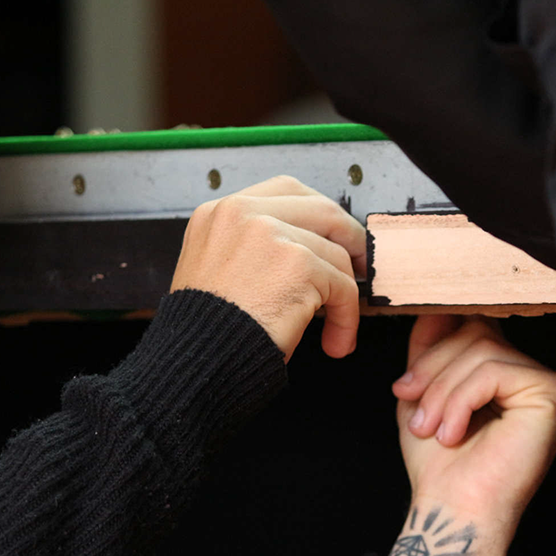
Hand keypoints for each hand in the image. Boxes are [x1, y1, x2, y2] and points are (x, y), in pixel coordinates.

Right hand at [171, 176, 366, 361]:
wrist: (195, 364)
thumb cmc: (206, 332)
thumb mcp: (214, 271)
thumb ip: (253, 249)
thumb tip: (309, 250)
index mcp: (219, 213)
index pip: (286, 191)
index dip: (319, 215)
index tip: (334, 238)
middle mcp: (242, 214)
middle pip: (321, 209)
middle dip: (349, 239)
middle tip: (361, 268)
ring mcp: (270, 234)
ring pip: (336, 255)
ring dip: (345, 295)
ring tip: (337, 328)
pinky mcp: (298, 264)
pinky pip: (343, 287)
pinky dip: (347, 318)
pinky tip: (336, 341)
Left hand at [386, 315, 555, 555]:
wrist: (452, 509)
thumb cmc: (440, 463)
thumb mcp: (424, 392)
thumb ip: (430, 347)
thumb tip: (431, 305)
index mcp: (509, 371)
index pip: (473, 324)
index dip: (435, 342)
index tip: (407, 384)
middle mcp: (536, 373)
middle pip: (477, 330)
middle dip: (433, 370)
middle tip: (414, 413)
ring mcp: (551, 382)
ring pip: (482, 348)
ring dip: (442, 391)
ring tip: (431, 429)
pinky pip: (494, 370)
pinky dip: (461, 400)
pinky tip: (454, 433)